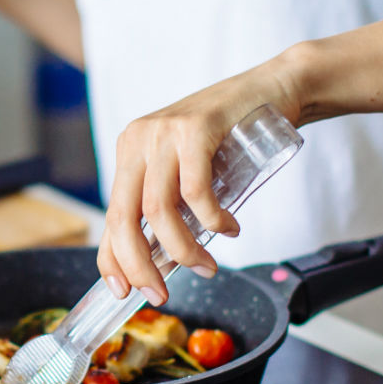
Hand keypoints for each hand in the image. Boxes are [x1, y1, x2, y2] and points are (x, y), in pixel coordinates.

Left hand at [96, 58, 305, 305]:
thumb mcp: (189, 170)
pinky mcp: (194, 128)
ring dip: (183, 250)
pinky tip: (228, 228)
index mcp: (129, 151)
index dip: (111, 260)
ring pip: (158, 210)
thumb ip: (172, 204)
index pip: (110, 215)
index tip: (123, 292)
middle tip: (160, 294)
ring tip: (207, 266)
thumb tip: (160, 260)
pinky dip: (211, 220)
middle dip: (140, 266)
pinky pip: (194, 191)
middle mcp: (138, 140)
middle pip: (123, 217)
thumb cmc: (233, 136)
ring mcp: (163, 132)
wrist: (272, 88)